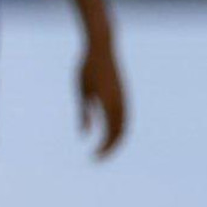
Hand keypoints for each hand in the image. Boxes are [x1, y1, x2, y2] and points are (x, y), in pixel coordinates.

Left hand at [79, 35, 125, 157]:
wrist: (102, 48)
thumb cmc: (87, 68)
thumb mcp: (82, 92)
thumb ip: (84, 114)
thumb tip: (85, 134)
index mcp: (109, 104)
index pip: (111, 134)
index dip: (104, 149)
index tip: (93, 157)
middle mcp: (121, 103)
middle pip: (120, 133)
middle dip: (110, 148)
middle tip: (97, 158)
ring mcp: (125, 98)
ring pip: (125, 125)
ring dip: (116, 139)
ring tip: (103, 148)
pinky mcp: (124, 94)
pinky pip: (125, 116)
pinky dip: (119, 128)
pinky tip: (110, 133)